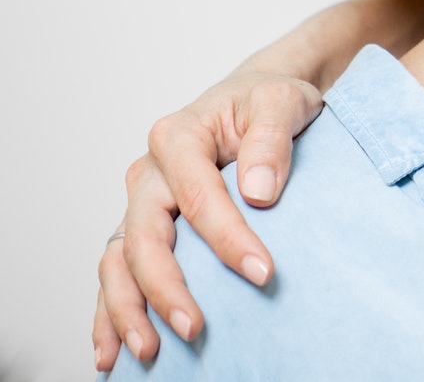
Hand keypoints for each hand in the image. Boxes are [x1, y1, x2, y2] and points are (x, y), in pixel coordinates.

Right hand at [91, 71, 323, 370]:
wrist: (256, 97)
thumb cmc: (270, 100)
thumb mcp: (284, 101)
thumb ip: (272, 139)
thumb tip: (259, 193)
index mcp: (179, 136)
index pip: (199, 196)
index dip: (228, 239)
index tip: (263, 273)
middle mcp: (150, 172)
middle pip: (145, 237)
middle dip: (165, 289)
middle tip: (194, 329)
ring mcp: (141, 202)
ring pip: (118, 262)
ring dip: (126, 311)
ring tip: (146, 354)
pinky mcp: (142, 226)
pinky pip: (117, 273)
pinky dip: (111, 312)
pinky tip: (113, 351)